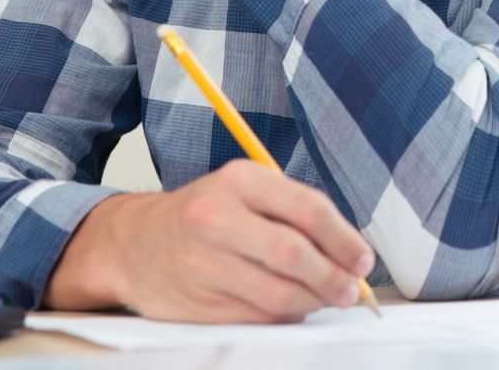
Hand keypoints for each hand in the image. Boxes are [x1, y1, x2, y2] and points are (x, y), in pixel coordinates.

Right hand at [44, 160, 375, 322]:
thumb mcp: (246, 190)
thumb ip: (294, 211)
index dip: (344, 239)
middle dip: (333, 277)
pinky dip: (284, 317)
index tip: (363, 259)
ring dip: (313, 302)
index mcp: (240, 180)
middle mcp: (218, 218)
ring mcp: (204, 264)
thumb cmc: (205, 213)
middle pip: (294, 255)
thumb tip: (348, 251)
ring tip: (329, 299)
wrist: (134, 243)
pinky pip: (256, 318)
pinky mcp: (197, 304)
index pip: (308, 209)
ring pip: (277, 294)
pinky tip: (293, 307)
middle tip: (353, 290)